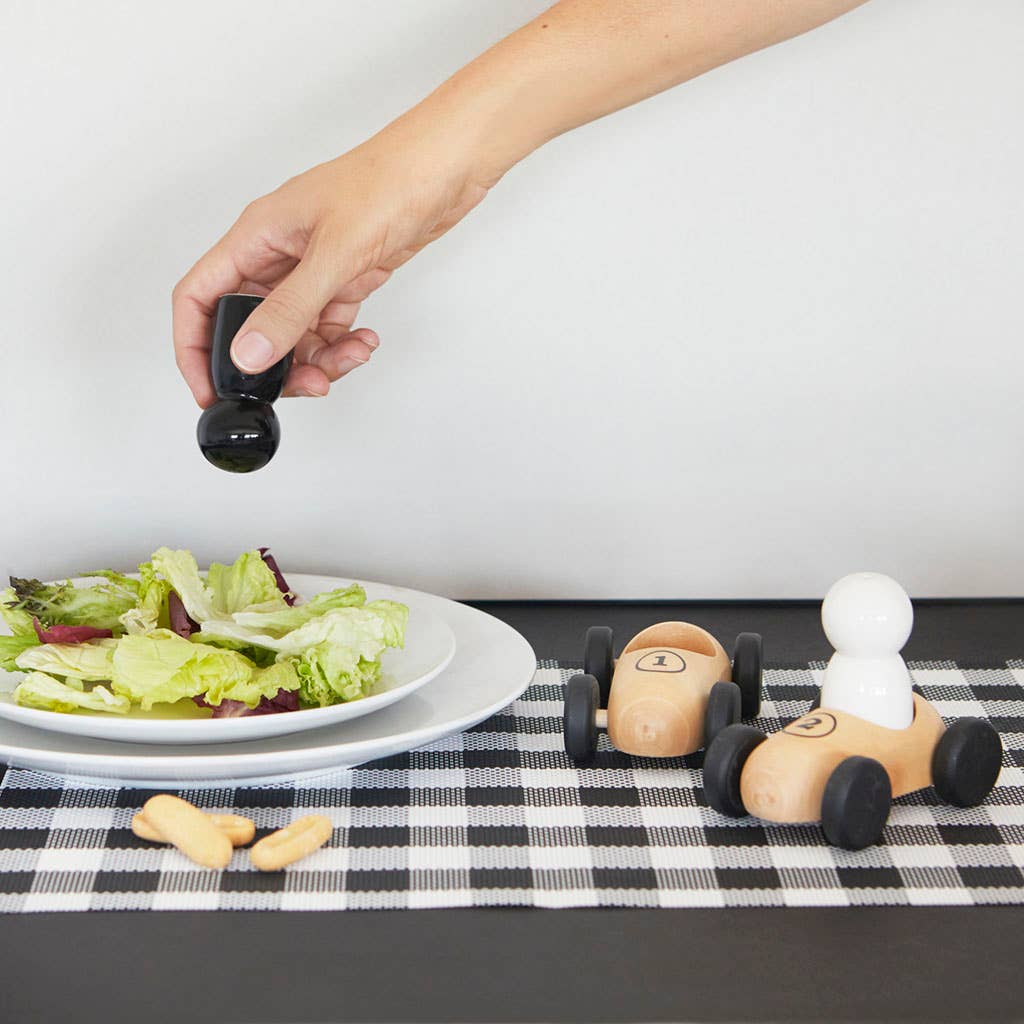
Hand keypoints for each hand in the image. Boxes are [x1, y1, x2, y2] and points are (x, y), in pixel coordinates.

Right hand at [173, 117, 495, 405]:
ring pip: (292, 333)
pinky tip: (364, 341)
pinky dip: (342, 343)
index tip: (209, 389)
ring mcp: (309, 268)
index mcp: (255, 237)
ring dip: (316, 359)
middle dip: (271, 365)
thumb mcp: (333, 253)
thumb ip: (288, 309)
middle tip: (303, 385)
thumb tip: (247, 355)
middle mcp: (275, 253)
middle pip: (247, 325)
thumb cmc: (388, 183)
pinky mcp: (342, 278)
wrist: (443, 168)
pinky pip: (327, 326)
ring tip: (347, 360)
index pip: (199, 297)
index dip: (194, 347)